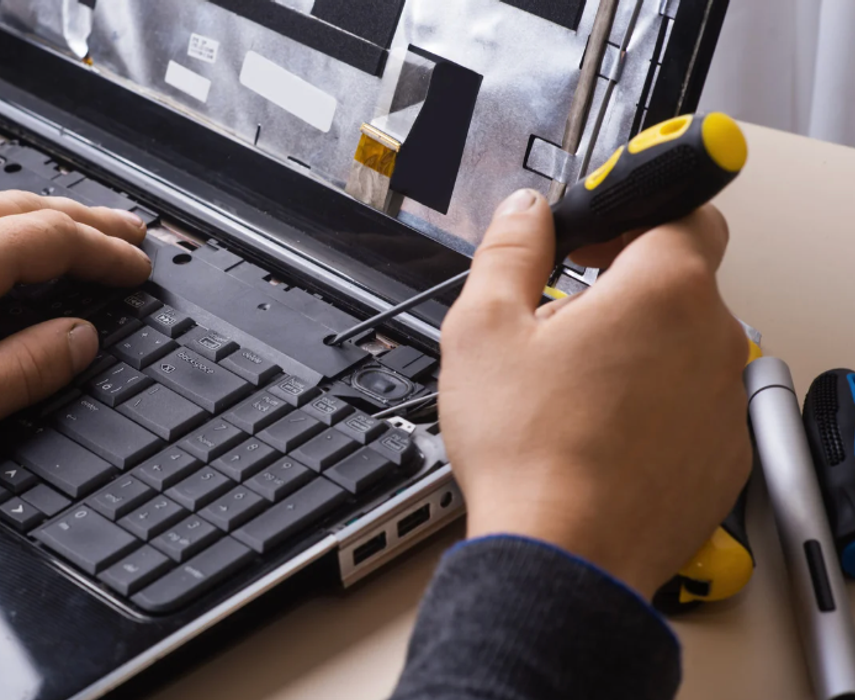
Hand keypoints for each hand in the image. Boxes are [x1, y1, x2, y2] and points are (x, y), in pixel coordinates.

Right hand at [438, 189, 750, 597]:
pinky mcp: (724, 456)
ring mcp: (724, 403)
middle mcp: (714, 340)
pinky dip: (653, 405)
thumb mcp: (483, 327)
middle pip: (680, 282)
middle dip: (623, 284)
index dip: (633, 212)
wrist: (563, 556)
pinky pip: (691, 406)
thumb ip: (509, 250)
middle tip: (561, 314)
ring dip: (637, 347)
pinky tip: (595, 430)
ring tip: (569, 385)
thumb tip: (525, 212)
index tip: (595, 235)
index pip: (684, 211)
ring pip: (684, 347)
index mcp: (664, 291)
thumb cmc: (528, 450)